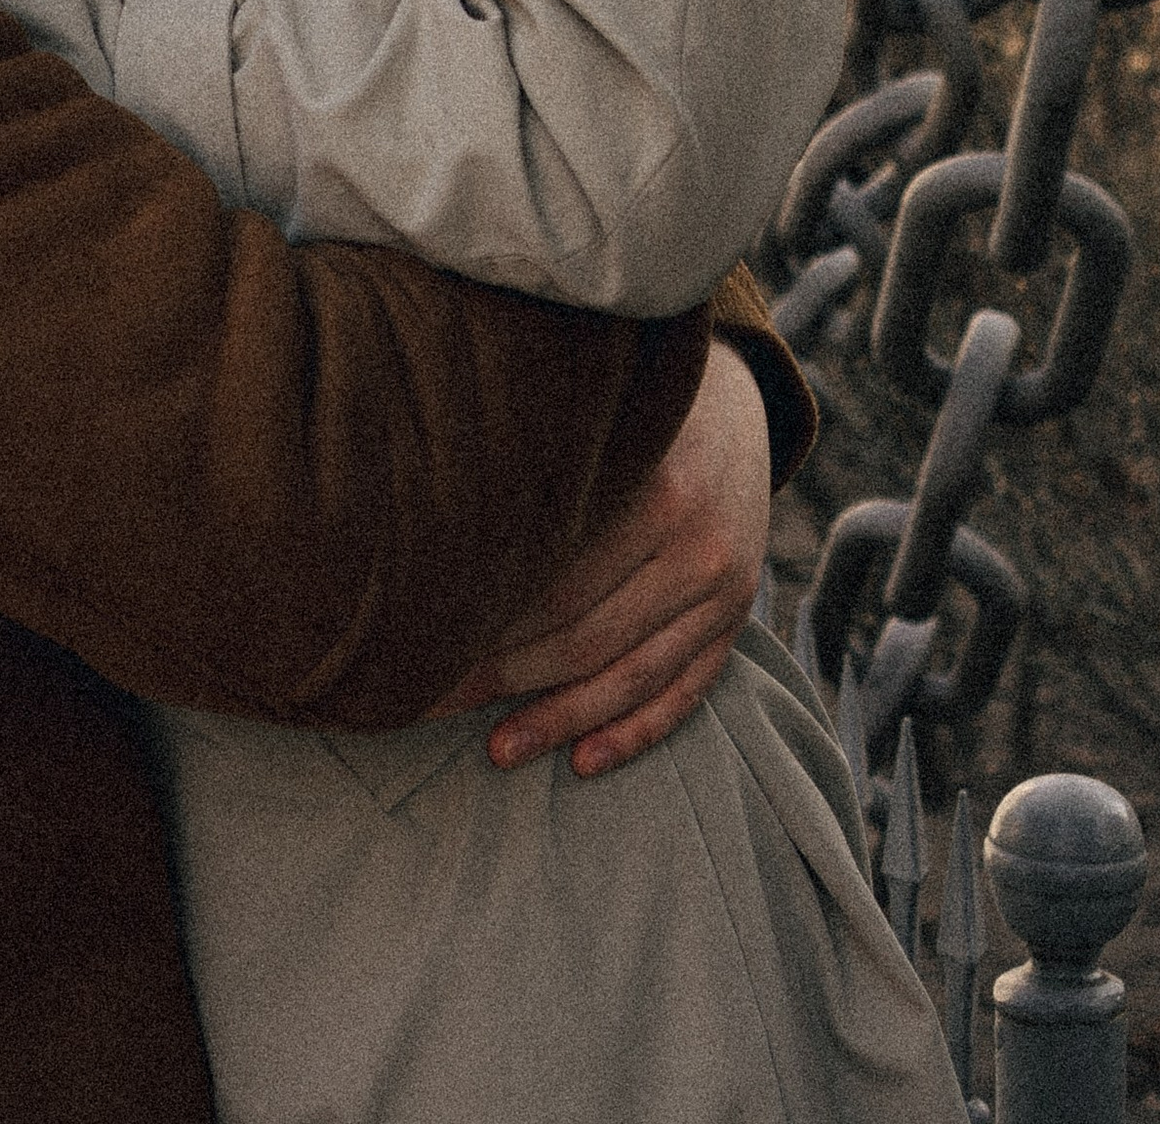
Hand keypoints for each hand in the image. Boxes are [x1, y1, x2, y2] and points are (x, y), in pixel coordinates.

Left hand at [439, 336, 770, 779]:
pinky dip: (635, 733)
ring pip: (633, 677)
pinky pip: (686, 692)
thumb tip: (433, 525)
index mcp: (660, 490)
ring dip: (560, 720)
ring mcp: (726, 591)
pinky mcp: (736, 618)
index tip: (422, 644)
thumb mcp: (596, 418)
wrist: (736, 397)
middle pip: (588, 637)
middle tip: (434, 699)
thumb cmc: (633, 405)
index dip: (486, 621)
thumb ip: (534, 462)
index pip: (558, 583)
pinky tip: (583, 762)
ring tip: (498, 751)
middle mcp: (700, 547)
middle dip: (506, 676)